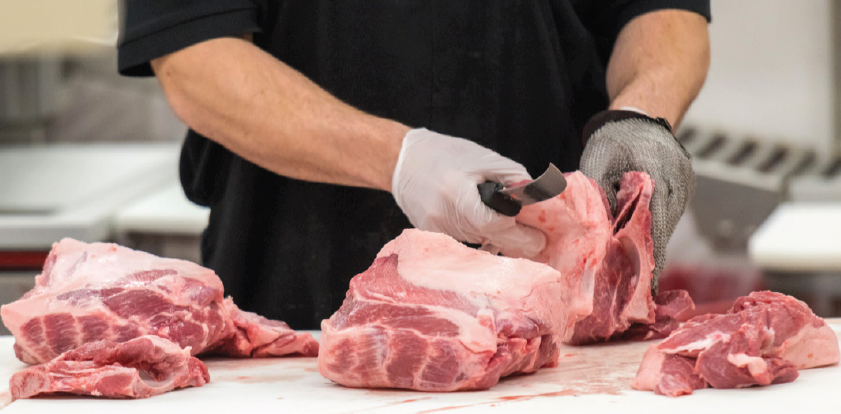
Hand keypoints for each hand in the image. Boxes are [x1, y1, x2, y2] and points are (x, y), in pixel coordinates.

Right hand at [392, 128, 546, 257]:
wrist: (402, 162)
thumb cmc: (445, 154)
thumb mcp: (484, 158)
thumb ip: (512, 178)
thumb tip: (538, 199)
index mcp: (457, 192)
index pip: (494, 224)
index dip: (519, 234)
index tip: (538, 238)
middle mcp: (444, 215)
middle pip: (488, 238)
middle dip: (515, 242)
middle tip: (535, 242)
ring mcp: (435, 229)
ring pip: (478, 241)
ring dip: (495, 236)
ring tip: (505, 223)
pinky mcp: (430, 235)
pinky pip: (464, 240)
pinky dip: (477, 234)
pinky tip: (479, 221)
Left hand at [580, 110, 695, 291]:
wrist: (640, 114)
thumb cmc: (614, 138)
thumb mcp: (597, 164)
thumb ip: (598, 197)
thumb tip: (597, 235)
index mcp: (658, 179)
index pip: (654, 230)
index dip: (646, 261)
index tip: (642, 288)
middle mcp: (677, 188)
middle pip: (662, 234)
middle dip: (647, 261)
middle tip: (631, 290)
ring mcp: (683, 189)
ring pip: (665, 228)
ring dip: (649, 247)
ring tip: (633, 275)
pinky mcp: (681, 189)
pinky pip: (666, 217)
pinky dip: (652, 231)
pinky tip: (637, 246)